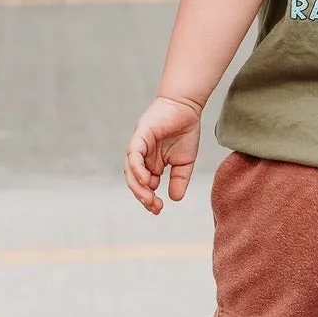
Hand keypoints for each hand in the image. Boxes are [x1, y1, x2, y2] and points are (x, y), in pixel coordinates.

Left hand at [125, 96, 203, 213]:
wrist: (186, 107)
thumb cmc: (185, 131)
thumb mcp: (185, 162)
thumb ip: (179, 180)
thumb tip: (174, 199)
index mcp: (151, 165)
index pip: (145, 186)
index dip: (149, 199)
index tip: (158, 209)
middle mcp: (142, 158)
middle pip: (135, 181)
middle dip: (143, 196)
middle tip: (154, 207)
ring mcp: (139, 147)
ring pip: (130, 171)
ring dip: (138, 187)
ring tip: (148, 198)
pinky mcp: (139, 136)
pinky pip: (133, 155)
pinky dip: (137, 168)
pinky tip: (146, 180)